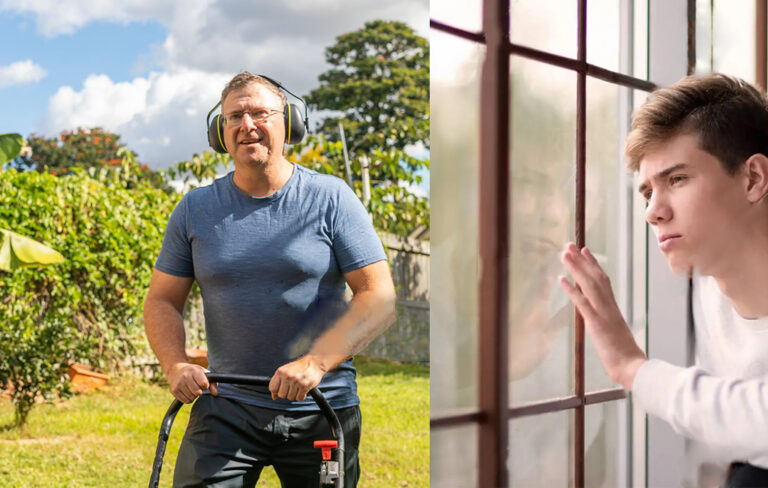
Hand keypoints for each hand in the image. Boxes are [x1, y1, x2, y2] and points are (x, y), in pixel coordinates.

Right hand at [166, 362, 217, 403]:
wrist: (176, 370)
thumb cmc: (194, 373)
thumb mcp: (204, 373)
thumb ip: (213, 383)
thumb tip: (215, 393)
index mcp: (194, 370)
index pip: (204, 384)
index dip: (205, 386)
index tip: (203, 383)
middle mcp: (185, 376)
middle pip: (197, 392)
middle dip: (199, 391)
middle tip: (197, 386)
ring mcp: (178, 383)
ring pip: (191, 397)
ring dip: (194, 395)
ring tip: (191, 389)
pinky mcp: (174, 390)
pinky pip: (186, 401)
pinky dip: (189, 399)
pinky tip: (187, 392)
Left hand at [269, 355, 327, 400]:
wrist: (314, 362)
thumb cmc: (299, 367)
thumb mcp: (286, 371)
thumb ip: (278, 382)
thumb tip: (274, 397)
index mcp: (280, 371)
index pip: (272, 388)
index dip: (276, 391)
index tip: (281, 389)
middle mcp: (287, 376)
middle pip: (281, 395)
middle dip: (286, 393)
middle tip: (292, 387)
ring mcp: (296, 381)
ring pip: (290, 397)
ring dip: (295, 394)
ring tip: (298, 387)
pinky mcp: (304, 385)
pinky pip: (299, 398)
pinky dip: (301, 396)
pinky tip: (303, 389)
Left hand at [559, 242, 646, 389]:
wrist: (633, 368)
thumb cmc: (626, 357)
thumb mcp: (614, 335)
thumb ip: (608, 325)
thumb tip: (601, 323)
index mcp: (613, 309)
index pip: (603, 281)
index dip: (593, 265)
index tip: (585, 250)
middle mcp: (609, 306)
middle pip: (595, 277)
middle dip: (581, 260)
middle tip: (569, 244)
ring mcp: (604, 313)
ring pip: (589, 285)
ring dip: (575, 268)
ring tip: (564, 253)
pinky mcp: (597, 323)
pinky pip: (583, 303)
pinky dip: (572, 290)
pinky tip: (561, 279)